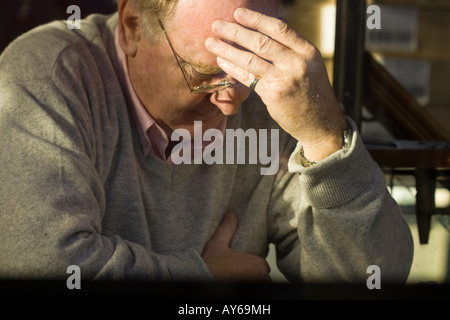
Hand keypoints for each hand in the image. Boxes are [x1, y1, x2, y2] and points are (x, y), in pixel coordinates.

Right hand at [202, 211, 270, 282]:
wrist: (201, 279)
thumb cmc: (210, 266)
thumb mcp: (217, 245)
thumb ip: (227, 229)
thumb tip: (231, 214)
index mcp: (257, 264)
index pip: (261, 265)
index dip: (251, 265)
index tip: (240, 265)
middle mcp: (261, 278)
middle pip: (261, 275)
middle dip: (252, 274)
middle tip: (237, 272)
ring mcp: (256, 287)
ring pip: (257, 282)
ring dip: (249, 280)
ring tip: (235, 277)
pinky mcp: (248, 293)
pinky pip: (253, 289)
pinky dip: (246, 285)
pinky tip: (234, 281)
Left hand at [205, 8, 347, 160]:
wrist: (320, 122)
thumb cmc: (311, 92)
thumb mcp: (309, 66)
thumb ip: (290, 51)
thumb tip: (262, 34)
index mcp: (307, 51)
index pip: (279, 28)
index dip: (256, 19)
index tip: (238, 13)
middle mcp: (297, 63)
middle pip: (261, 42)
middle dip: (235, 32)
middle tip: (216, 25)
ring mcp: (285, 79)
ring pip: (250, 60)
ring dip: (227, 49)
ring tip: (210, 43)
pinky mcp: (273, 95)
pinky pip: (248, 78)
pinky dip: (233, 68)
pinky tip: (221, 61)